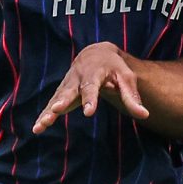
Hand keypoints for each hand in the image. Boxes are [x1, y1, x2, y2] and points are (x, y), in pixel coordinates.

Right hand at [33, 43, 149, 132]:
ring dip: (48, 111)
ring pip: (56, 99)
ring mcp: (66, 86)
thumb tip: (145, 115)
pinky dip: (44, 115)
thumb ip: (132, 97)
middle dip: (62, 101)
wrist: (95, 54)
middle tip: (56, 110)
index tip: (89, 112)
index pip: (91, 87)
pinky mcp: (61, 94)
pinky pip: (51, 105)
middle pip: (68, 91)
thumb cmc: (114, 68)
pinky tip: (37, 128)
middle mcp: (76, 79)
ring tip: (41, 125)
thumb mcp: (126, 78)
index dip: (90, 100)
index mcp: (93, 74)